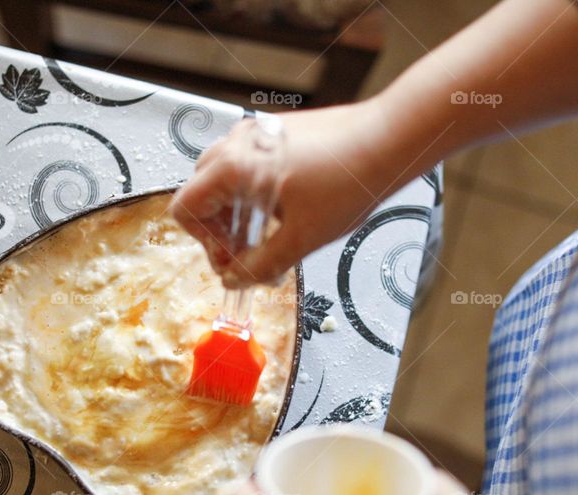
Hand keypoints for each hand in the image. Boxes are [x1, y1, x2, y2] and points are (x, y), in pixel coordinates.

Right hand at [167, 100, 394, 287]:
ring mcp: (256, 131)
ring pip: (223, 177)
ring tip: (269, 233)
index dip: (205, 243)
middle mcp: (237, 142)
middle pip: (201, 193)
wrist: (390, 139)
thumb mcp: (302, 238)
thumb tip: (235, 282)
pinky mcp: (276, 130)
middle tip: (249, 253)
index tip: (234, 260)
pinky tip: (286, 208)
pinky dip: (253, 190)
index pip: (186, 209)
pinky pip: (247, 163)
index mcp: (233, 166)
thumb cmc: (349, 183)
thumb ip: (260, 265)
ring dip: (236, 211)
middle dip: (219, 229)